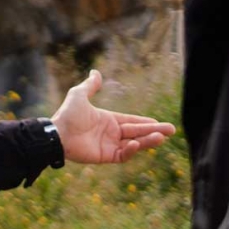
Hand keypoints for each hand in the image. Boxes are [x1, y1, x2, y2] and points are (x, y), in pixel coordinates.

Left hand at [51, 69, 175, 164]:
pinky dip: (130, 150)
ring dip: (147, 141)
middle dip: (154, 131)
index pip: (131, 121)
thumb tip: (95, 72)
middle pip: (137, 132)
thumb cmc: (67, 114)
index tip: (159, 123)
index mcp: (108, 120)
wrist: (57, 133)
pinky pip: (123, 154)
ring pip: (134, 144)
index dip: (145, 122)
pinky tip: (136, 144)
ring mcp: (109, 145)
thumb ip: (90, 86)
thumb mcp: (79, 95)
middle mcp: (111, 133)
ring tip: (161, 138)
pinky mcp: (106, 156)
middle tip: (171, 130)